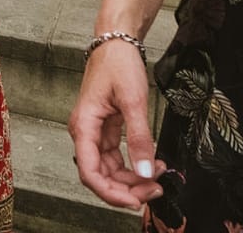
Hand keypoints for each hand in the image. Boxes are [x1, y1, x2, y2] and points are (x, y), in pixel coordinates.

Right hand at [69, 38, 164, 208]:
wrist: (116, 42)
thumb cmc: (117, 64)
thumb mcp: (133, 101)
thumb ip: (140, 138)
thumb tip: (145, 171)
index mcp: (83, 126)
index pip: (90, 172)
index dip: (111, 193)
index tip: (136, 200)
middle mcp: (85, 132)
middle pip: (100, 176)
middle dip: (127, 188)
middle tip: (156, 189)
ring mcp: (95, 132)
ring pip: (110, 170)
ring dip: (133, 179)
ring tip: (159, 175)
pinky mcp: (106, 129)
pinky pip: (117, 157)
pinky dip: (134, 165)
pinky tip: (152, 163)